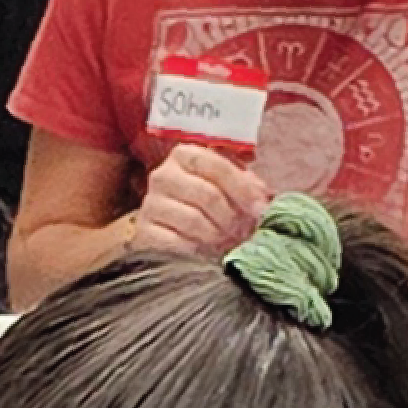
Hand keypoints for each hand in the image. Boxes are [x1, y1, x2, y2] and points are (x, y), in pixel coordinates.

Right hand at [129, 144, 271, 258]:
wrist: (170, 228)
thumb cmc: (205, 203)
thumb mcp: (227, 186)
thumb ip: (246, 185)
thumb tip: (264, 201)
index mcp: (184, 155)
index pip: (217, 166)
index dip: (242, 189)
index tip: (260, 210)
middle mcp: (163, 175)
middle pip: (206, 194)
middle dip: (231, 216)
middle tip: (245, 232)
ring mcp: (150, 204)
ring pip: (192, 219)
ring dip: (216, 235)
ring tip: (227, 243)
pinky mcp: (143, 232)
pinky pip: (174, 242)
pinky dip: (196, 249)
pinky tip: (206, 253)